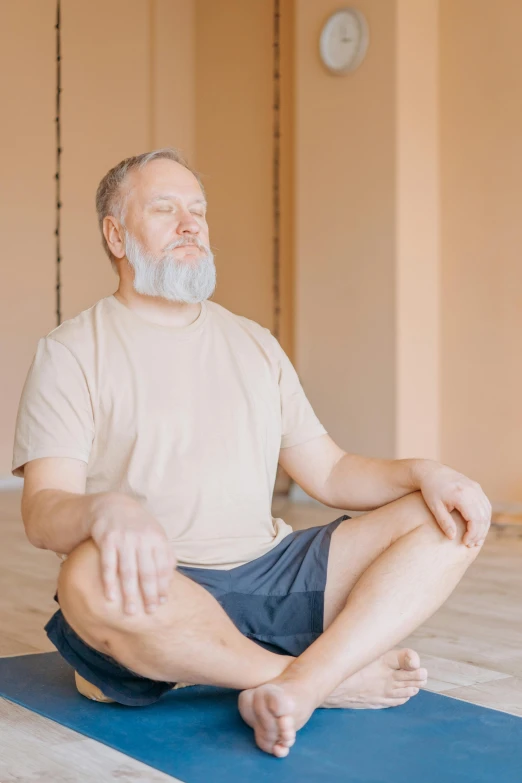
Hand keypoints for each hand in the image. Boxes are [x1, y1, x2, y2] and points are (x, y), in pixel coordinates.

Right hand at [90, 494, 175, 614]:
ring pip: (128, 571)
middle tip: (149, 613)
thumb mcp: (155, 534)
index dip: (163, 586)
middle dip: (149, 594)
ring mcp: (124, 539)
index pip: (163, 567)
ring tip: (131, 612)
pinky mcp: (107, 539)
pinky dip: (109, 582)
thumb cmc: (138, 526)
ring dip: (130, 593)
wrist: (112, 505)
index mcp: (157, 538)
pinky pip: (108, 564)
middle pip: (147, 571)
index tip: (162, 603)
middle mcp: (142, 538)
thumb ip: (164, 554)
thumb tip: (171, 581)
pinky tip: (110, 598)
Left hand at [416, 462, 491, 547]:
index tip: (465, 543)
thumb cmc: (430, 490)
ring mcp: (476, 488)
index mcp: (461, 495)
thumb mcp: (434, 507)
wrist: (431, 471)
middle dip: (479, 533)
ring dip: (484, 527)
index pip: (475, 519)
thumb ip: (444, 522)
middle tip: (471, 545)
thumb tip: (453, 538)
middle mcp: (472, 490)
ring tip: (475, 539)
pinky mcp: (477, 487)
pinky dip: (484, 518)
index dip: (473, 534)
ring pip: (487, 511)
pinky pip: (485, 505)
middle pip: (483, 517)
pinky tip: (478, 528)